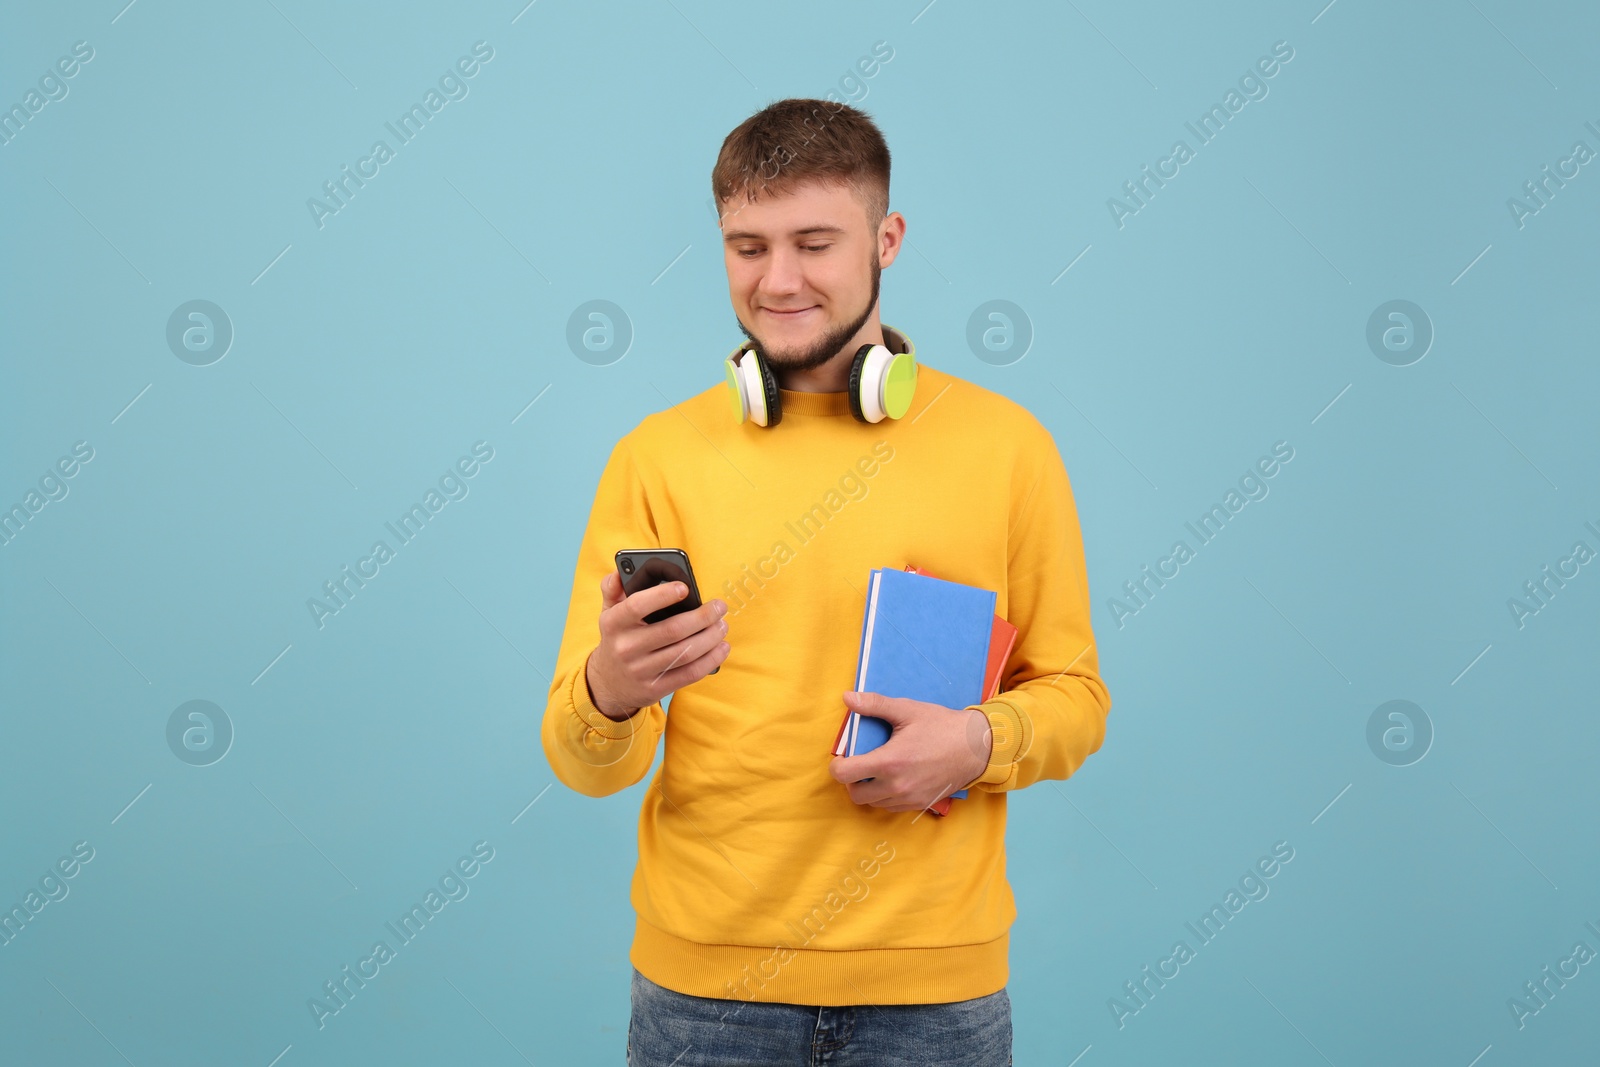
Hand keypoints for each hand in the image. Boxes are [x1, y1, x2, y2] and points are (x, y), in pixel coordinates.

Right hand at [586, 572, 728, 719]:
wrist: (609, 684)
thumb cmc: (617, 639)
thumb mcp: (608, 613)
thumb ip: (612, 589)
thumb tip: (620, 572)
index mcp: (613, 623)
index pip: (637, 606)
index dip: (662, 595)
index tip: (685, 588)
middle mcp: (626, 647)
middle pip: (672, 630)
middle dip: (702, 617)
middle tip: (719, 606)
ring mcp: (641, 670)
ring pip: (685, 652)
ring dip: (711, 637)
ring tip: (722, 625)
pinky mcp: (656, 688)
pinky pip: (690, 674)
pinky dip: (711, 660)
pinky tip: (722, 647)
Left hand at [827, 691, 992, 812]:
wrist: (977, 747)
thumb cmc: (942, 726)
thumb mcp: (907, 709)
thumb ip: (874, 705)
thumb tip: (847, 697)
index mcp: (889, 762)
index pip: (845, 775)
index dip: (838, 765)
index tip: (844, 756)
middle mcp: (897, 785)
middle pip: (856, 794)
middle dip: (852, 780)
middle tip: (860, 763)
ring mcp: (909, 798)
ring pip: (873, 803)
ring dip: (869, 789)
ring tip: (878, 769)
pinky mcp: (920, 804)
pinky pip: (891, 807)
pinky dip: (886, 796)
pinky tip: (894, 777)